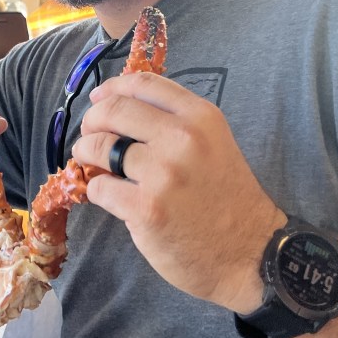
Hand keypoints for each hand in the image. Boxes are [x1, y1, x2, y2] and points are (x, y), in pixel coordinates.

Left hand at [71, 71, 283, 312]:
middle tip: (89, 135)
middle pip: (114, 110)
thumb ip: (175, 122)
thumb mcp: (213, 142)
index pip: (143, 83)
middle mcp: (183, 138)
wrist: (251, 254)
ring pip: (100, 146)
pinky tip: (108, 195)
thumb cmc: (226, 198)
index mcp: (200, 116)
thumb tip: (118, 107)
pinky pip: (100, 187)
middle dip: (92, 121)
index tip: (98, 98)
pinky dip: (96, 190)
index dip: (112, 88)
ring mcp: (164, 173)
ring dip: (86, 153)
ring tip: (91, 162)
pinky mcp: (147, 208)